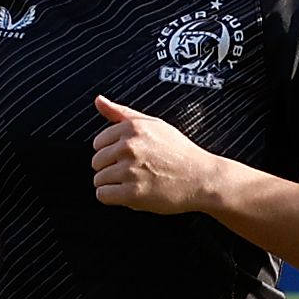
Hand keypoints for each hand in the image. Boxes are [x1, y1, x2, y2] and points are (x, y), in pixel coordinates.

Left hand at [86, 95, 221, 214]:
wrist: (202, 178)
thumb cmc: (180, 152)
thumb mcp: (154, 124)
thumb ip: (122, 113)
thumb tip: (99, 101)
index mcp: (132, 128)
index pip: (98, 142)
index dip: (111, 152)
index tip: (126, 157)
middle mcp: (129, 147)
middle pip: (97, 161)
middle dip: (110, 168)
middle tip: (132, 171)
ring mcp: (130, 170)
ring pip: (98, 179)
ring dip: (112, 184)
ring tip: (133, 182)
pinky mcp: (133, 193)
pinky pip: (103, 195)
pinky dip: (112, 197)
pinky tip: (128, 194)